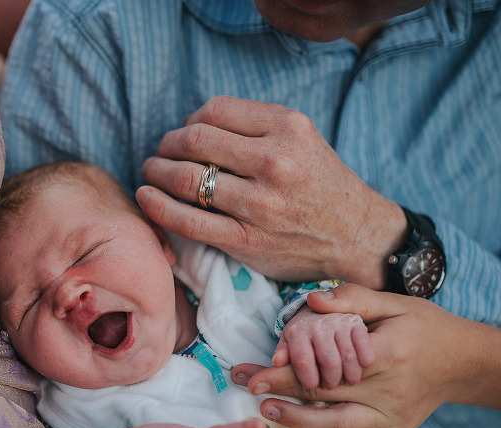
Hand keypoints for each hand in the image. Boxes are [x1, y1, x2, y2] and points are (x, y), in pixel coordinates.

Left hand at [137, 96, 405, 288]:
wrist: (356, 236)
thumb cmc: (322, 184)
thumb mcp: (302, 137)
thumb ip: (254, 125)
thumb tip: (192, 124)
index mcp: (287, 128)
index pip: (214, 111)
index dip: (188, 120)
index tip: (183, 133)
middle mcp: (274, 162)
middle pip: (193, 141)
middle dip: (166, 144)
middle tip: (159, 152)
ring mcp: (259, 204)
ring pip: (185, 179)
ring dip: (156, 172)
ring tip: (151, 172)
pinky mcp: (245, 240)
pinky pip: (187, 221)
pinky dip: (157, 206)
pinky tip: (146, 197)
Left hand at [231, 283, 499, 427]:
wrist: (463, 359)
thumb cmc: (424, 325)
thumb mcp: (393, 302)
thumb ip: (352, 300)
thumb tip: (311, 301)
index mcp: (382, 353)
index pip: (323, 364)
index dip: (284, 370)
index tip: (253, 373)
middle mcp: (385, 389)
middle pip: (323, 394)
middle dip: (279, 391)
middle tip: (246, 385)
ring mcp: (390, 415)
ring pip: (339, 425)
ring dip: (300, 422)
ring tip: (268, 411)